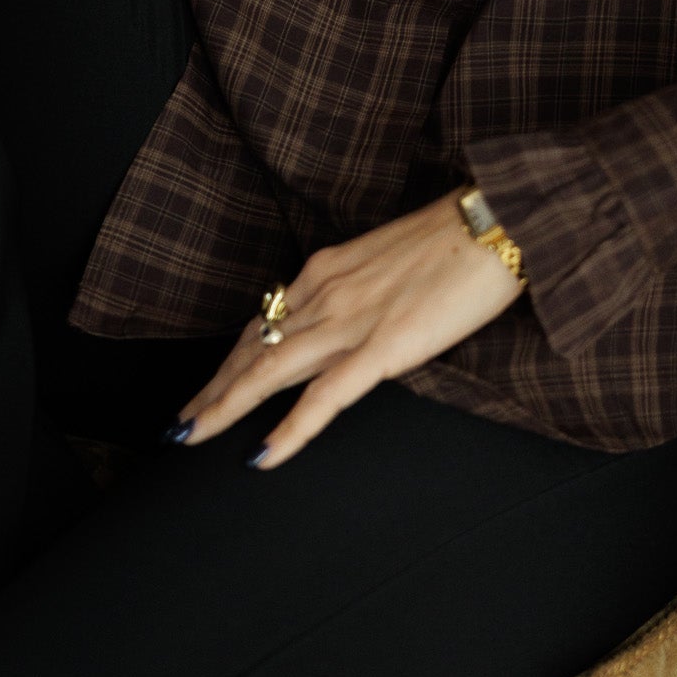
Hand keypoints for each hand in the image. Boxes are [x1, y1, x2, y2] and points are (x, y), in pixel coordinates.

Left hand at [176, 192, 524, 466]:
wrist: (496, 222)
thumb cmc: (455, 238)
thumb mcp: (388, 259)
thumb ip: (359, 289)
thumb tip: (351, 321)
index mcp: (328, 270)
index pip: (264, 321)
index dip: (231, 358)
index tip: (209, 385)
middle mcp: (325, 293)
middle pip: (252, 349)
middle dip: (212, 390)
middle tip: (180, 426)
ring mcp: (350, 321)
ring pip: (268, 371)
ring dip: (225, 407)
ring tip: (192, 438)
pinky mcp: (383, 347)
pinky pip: (324, 398)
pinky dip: (289, 430)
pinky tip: (263, 455)